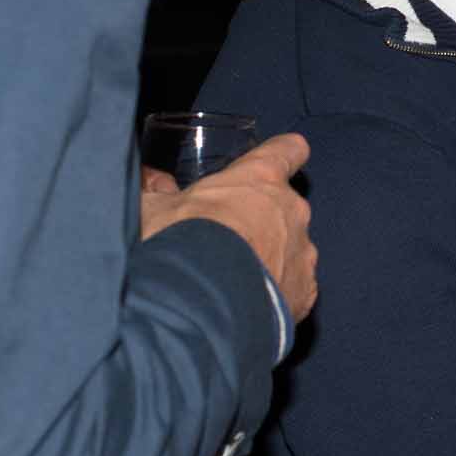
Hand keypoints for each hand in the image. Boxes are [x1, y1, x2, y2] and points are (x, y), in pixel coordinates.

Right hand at [140, 133, 317, 321]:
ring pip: (292, 248)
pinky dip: (278, 292)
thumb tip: (150, 180)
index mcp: (261, 177)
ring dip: (271, 257)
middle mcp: (291, 209)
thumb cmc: (179, 242)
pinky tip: (250, 302)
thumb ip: (157, 191)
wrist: (198, 305)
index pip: (289, 149)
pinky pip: (295, 286)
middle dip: (262, 219)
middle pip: (285, 206)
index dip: (283, 154)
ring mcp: (303, 251)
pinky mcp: (305, 291)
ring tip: (234, 279)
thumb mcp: (153, 210)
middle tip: (227, 239)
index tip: (274, 164)